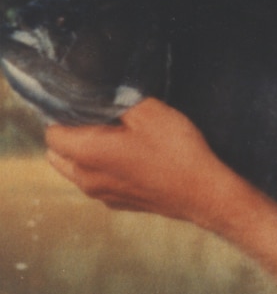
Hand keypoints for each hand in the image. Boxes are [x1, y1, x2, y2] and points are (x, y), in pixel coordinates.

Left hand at [45, 98, 234, 222]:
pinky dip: (104, 169)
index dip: (64, 115)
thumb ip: (118, 100)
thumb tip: (103, 95)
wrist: (202, 192)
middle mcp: (86, 178)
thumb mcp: (150, 112)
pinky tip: (132, 159)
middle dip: (70, 135)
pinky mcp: (118, 203)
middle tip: (99, 120)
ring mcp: (101, 194)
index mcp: (87, 153)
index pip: (52, 133)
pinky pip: (98, 182)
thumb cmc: (176, 152)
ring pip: (76, 170)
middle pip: (58, 154)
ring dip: (85, 154)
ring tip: (117, 138)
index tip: (84, 105)